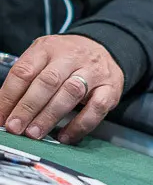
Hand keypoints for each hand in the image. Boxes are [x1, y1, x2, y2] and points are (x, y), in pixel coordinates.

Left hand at [0, 35, 123, 143]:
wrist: (105, 48)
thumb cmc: (66, 59)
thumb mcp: (43, 58)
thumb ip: (26, 80)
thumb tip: (5, 111)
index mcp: (48, 48)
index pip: (24, 71)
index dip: (9, 96)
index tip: (1, 117)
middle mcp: (72, 57)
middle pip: (48, 82)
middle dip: (28, 107)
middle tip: (15, 127)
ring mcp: (94, 72)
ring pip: (71, 93)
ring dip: (50, 116)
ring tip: (34, 133)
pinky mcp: (110, 88)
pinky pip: (96, 108)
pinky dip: (80, 125)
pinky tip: (65, 136)